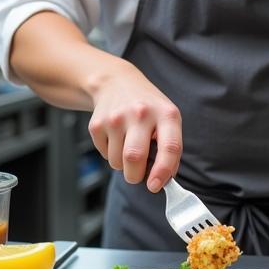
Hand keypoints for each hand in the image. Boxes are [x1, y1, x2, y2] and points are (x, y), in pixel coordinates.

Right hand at [88, 64, 182, 191]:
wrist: (116, 82)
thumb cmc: (148, 107)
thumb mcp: (167, 119)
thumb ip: (170, 148)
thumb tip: (164, 180)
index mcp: (166, 114)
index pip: (170, 147)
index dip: (163, 171)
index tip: (156, 186)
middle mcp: (141, 113)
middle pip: (134, 157)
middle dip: (135, 175)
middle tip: (137, 175)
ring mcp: (116, 117)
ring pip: (117, 161)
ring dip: (123, 165)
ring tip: (127, 146)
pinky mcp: (97, 123)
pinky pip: (104, 154)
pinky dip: (111, 154)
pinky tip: (116, 137)